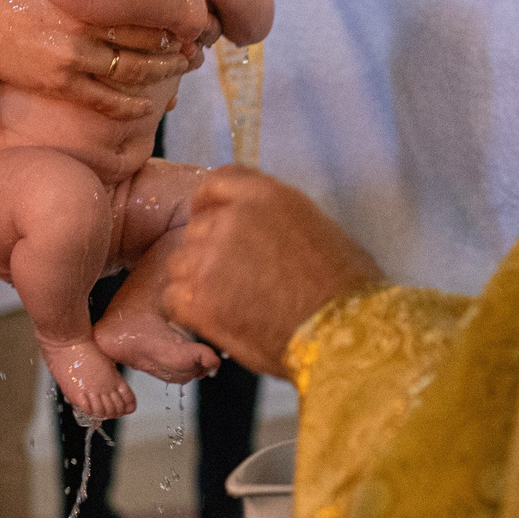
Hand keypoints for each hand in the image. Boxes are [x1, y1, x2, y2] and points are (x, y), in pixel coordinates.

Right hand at [0, 0, 194, 116]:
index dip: (173, 5)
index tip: (189, 4)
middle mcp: (79, 26)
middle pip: (147, 38)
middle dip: (178, 40)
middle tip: (197, 38)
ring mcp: (70, 60)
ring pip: (134, 71)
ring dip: (166, 72)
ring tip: (184, 64)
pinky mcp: (60, 85)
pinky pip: (106, 100)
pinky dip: (133, 106)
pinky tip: (150, 104)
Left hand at [164, 168, 384, 378]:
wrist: (343, 333)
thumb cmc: (345, 287)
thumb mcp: (316, 227)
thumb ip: (276, 217)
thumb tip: (260, 226)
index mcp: (264, 195)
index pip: (217, 183)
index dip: (213, 205)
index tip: (217, 224)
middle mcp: (230, 219)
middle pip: (196, 227)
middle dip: (208, 250)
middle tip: (233, 278)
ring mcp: (208, 259)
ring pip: (180, 264)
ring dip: (197, 282)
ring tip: (230, 303)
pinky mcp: (197, 300)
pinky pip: (173, 299)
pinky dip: (190, 312)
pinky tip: (216, 321)